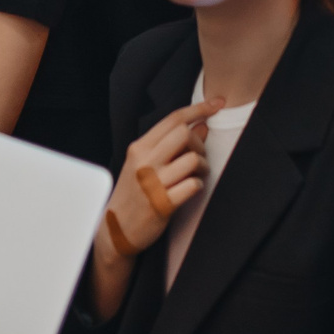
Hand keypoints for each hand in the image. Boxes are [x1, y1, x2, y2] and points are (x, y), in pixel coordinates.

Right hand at [101, 98, 221, 260]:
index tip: (217, 104)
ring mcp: (153, 183)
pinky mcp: (163, 203)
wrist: (115, 230)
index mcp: (139, 147)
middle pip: (185, 133)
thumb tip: (202, 125)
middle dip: (200, 143)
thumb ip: (171, 145)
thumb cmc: (133, 193)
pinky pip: (193, 185)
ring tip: (197, 175)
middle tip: (198, 157)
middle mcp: (145, 161)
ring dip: (203, 167)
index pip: (173, 119)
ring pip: (193, 159)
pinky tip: (191, 188)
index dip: (199, 108)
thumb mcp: (145, 164)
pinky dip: (198, 185)